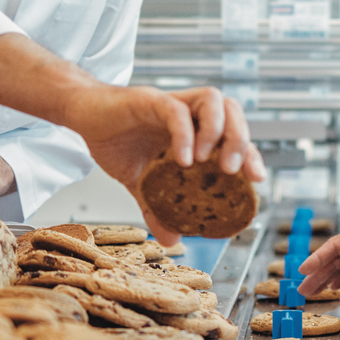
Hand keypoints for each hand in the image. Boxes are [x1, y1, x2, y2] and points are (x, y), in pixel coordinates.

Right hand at [61, 83, 266, 243]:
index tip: (256, 180)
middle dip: (241, 141)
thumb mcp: (139, 182)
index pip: (234, 135)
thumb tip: (171, 240)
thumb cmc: (114, 139)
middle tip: (233, 173)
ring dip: (218, 131)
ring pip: (213, 100)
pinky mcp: (149, 99)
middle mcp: (189, 111)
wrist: (83, 115)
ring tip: (209, 163)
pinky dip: (183, 134)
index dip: (250, 154)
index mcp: (193, 128)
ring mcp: (171, 103)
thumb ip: (156, 207)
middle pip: (233, 111)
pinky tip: (181, 160)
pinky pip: (175, 111)